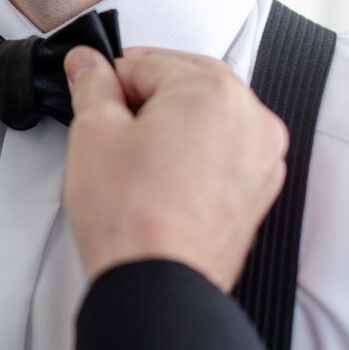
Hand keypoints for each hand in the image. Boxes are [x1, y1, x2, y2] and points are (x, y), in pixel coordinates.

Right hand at [62, 46, 287, 291]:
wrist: (157, 286)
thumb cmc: (133, 219)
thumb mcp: (94, 132)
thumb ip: (92, 85)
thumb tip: (88, 63)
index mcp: (214, 91)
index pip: (148, 63)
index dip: (110, 79)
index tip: (92, 94)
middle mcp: (250, 120)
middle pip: (185, 85)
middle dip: (145, 100)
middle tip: (108, 129)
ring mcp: (260, 159)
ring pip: (206, 120)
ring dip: (171, 127)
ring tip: (133, 161)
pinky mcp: (256, 194)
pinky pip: (221, 155)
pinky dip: (192, 157)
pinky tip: (157, 181)